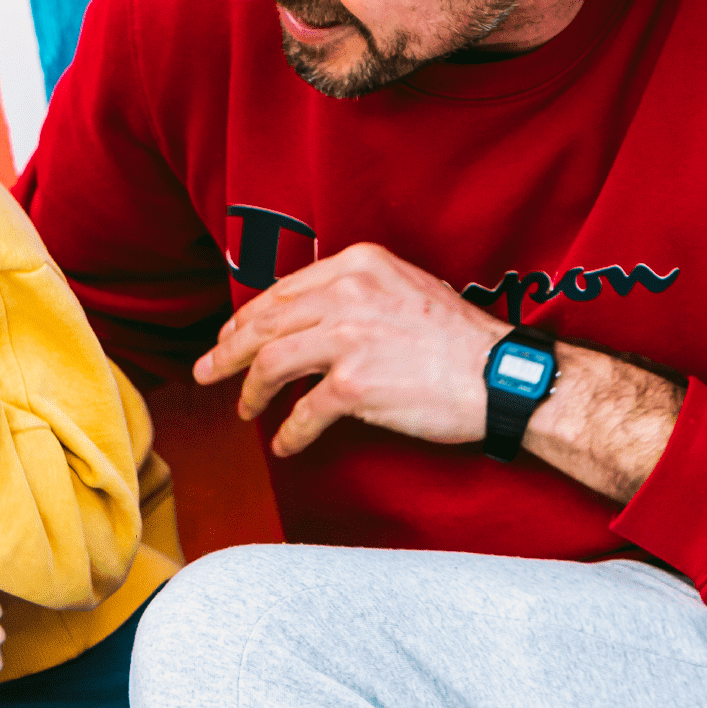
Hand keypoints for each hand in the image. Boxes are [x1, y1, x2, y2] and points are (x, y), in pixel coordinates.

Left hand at [194, 242, 503, 456]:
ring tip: (244, 409)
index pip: (282, 291)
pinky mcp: (354, 386)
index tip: (229, 337)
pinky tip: (284, 443)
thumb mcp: (404, 286)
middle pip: (264, 323)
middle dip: (227, 351)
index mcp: (357, 264)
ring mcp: (348, 339)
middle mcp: (347, 293)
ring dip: (249, 391)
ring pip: (270, 364)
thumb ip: (354, 291)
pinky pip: (303, 413)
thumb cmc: (458, 338)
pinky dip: (288, 432)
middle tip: (207, 371)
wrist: (500, 375)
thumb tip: (306, 315)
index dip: (247, 318)